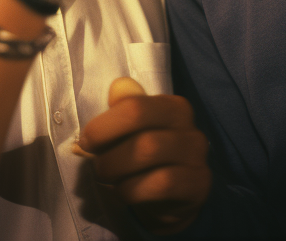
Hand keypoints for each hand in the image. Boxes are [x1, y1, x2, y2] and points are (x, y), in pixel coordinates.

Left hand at [77, 78, 210, 234]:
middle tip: (96, 166)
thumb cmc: (147, 158)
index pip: (136, 108)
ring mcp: (198, 159)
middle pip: (143, 139)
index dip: (104, 126)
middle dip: (110, 156)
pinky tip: (124, 192)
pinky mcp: (198, 186)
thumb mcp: (133, 131)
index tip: (86, 141)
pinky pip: (161, 185)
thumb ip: (125, 107)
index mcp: (174, 107)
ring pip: (151, 160)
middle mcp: (191, 129)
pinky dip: (133, 190)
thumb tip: (117, 87)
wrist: (171, 198)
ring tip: (108, 179)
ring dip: (119, 173)